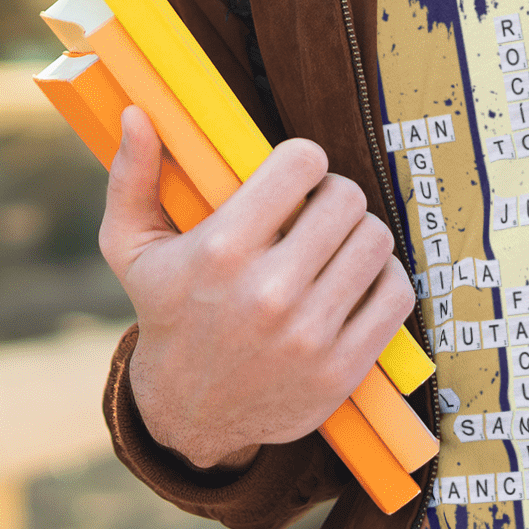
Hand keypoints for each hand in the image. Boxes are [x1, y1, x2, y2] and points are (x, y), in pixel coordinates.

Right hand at [99, 108, 415, 470]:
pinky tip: (352, 280)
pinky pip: (396, 292)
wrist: (187, 415)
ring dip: (359, 234)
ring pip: (376, 239)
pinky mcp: (342, 369)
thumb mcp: (133, 250)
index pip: (303, 163)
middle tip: (315, 212)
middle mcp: (268, 293)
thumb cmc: (166, 315)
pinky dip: (382, 278)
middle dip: (333, 195)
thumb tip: (138, 113)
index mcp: (221, 252)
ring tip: (332, 245)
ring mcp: (309, 335)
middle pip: (346, 198)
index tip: (294, 176)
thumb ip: (132, 177)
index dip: (303, 161)